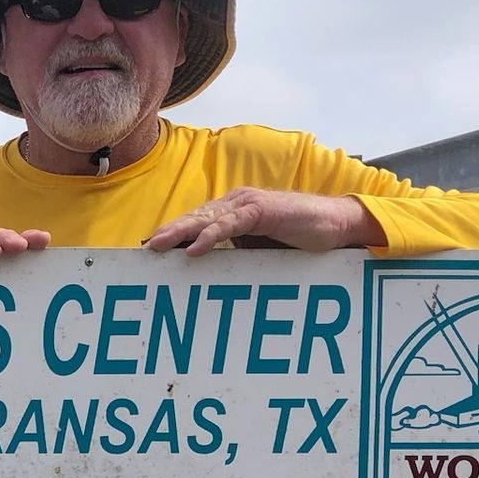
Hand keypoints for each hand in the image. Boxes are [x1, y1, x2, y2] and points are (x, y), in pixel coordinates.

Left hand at [142, 189, 381, 256]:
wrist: (335, 225)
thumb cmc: (297, 239)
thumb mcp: (258, 249)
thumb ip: (234, 254)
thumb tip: (207, 274)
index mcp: (232, 212)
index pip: (196, 223)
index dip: (173, 234)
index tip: (149, 250)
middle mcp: (236, 204)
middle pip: (194, 219)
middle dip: (168, 233)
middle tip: (143, 249)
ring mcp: (248, 205)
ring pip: (206, 219)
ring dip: (180, 232)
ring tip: (158, 245)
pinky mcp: (262, 210)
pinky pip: (231, 224)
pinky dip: (211, 235)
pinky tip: (194, 248)